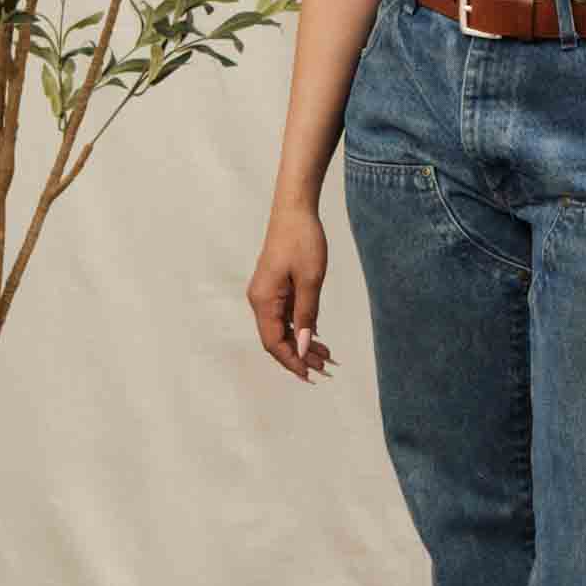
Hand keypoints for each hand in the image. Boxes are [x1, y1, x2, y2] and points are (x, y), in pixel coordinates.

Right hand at [247, 207, 339, 384]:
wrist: (295, 210)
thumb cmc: (303, 241)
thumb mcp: (310, 280)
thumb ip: (306, 315)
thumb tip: (302, 348)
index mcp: (263, 300)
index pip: (273, 342)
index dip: (291, 361)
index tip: (310, 375)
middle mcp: (259, 300)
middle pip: (276, 339)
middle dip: (299, 356)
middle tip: (325, 368)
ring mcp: (266, 294)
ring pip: (281, 328)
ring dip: (301, 343)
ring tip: (325, 356)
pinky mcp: (274, 288)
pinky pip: (284, 315)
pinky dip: (299, 327)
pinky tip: (316, 337)